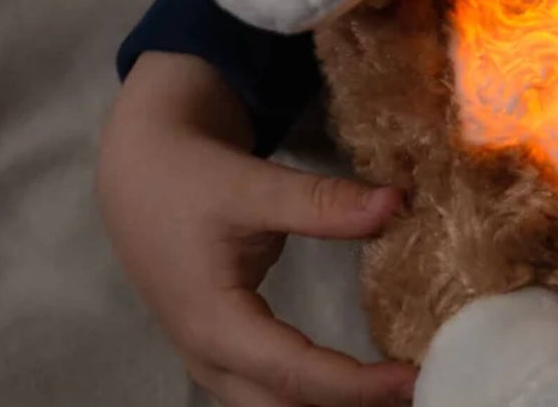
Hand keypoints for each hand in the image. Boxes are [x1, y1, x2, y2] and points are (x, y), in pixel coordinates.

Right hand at [97, 52, 417, 406]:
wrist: (139, 174)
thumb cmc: (191, 179)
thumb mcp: (254, 186)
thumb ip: (322, 202)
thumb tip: (397, 203)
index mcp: (214, 325)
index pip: (296, 375)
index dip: (357, 385)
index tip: (413, 378)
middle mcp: (210, 357)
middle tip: (418, 389)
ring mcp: (212, 359)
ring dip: (331, 404)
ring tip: (395, 387)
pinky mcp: (223, 347)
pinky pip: (269, 389)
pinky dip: (314, 391)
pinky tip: (358, 378)